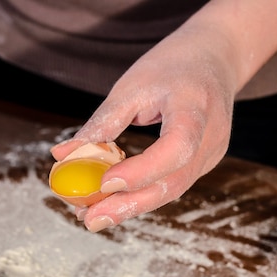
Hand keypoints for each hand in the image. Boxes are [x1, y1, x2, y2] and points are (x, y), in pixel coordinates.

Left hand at [51, 27, 237, 232]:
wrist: (215, 57)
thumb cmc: (171, 66)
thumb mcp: (132, 86)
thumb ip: (102, 123)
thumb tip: (61, 156)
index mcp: (196, 106)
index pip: (176, 147)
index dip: (142, 170)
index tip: (104, 183)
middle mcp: (212, 136)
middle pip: (174, 181)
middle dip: (129, 205)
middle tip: (89, 219)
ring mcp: (212, 153)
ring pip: (172, 190)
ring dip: (131, 206)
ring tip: (92, 217)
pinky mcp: (203, 162)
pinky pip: (172, 184)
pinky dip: (141, 195)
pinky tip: (112, 201)